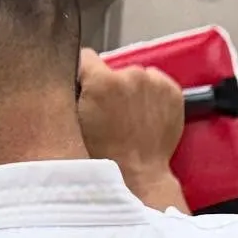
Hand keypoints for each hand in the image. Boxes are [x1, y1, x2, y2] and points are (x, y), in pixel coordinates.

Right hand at [77, 48, 186, 209]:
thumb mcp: (68, 129)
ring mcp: (156, 83)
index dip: (78, 74)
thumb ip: (66, 99)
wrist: (137, 179)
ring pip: (134, 77)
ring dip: (127, 92)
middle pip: (111, 70)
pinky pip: (155, 84)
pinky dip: (147, 97)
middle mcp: (131, 75)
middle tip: (102, 116)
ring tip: (123, 120)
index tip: (77, 89)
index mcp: (102, 82)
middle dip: (105, 88)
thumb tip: (65, 81)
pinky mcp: (173, 92)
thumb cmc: (100, 160)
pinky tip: (139, 118)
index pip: (84, 57)